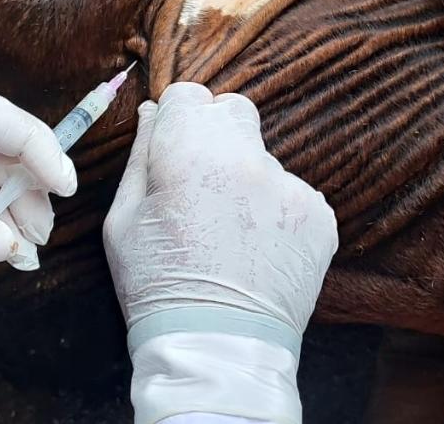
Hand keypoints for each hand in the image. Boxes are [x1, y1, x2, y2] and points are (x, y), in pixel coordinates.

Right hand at [104, 83, 337, 423]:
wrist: (219, 348)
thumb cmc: (158, 285)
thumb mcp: (124, 220)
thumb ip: (139, 156)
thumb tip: (151, 111)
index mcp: (190, 153)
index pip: (190, 94)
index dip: (177, 120)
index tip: (173, 150)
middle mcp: (248, 159)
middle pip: (235, 111)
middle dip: (215, 135)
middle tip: (200, 184)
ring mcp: (290, 187)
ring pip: (263, 158)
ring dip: (246, 178)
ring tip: (229, 231)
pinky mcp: (319, 215)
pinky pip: (291, 194)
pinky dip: (275, 211)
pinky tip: (256, 248)